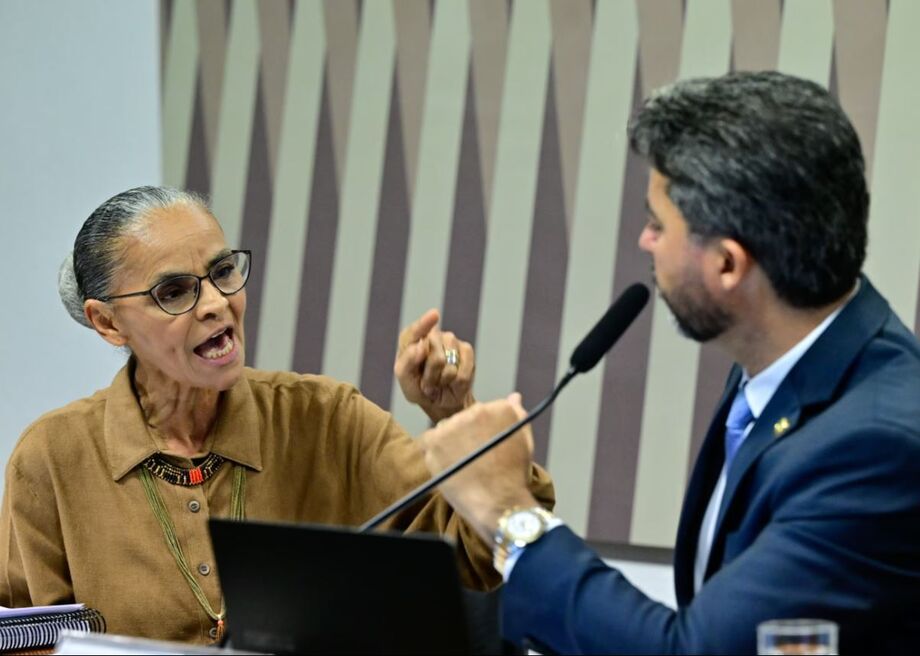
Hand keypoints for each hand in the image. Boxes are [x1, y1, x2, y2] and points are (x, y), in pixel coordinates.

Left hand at [394, 309, 475, 422]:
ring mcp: (451, 341)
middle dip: (429, 371)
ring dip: (442, 378)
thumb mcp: (406, 380)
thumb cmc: (419, 389)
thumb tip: (420, 346)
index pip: (415, 331)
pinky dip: (457, 382)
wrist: (441, 402)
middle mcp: (432, 337)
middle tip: (427, 384)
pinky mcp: (467, 351)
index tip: (434, 315)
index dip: (424, 324)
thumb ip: (407, 362)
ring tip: (439, 383)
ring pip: (448, 360)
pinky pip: (463, 368)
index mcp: (411, 341)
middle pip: (433, 347)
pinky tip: (453, 382)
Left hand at [419, 394, 537, 542]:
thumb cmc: (513, 475)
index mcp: (498, 408)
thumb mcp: (523, 440)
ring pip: (446, 428)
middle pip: (464, 418)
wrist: (498, 503)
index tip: (486, 446)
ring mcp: (452, 426)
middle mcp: (474, 411)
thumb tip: (514, 396)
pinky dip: (434, 451)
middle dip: (466, 434)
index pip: (485, 411)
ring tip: (461, 464)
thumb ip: (516, 413)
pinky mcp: (434, 441)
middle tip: (473, 457)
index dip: (484, 430)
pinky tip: (447, 464)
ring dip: (450, 442)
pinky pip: (428, 440)